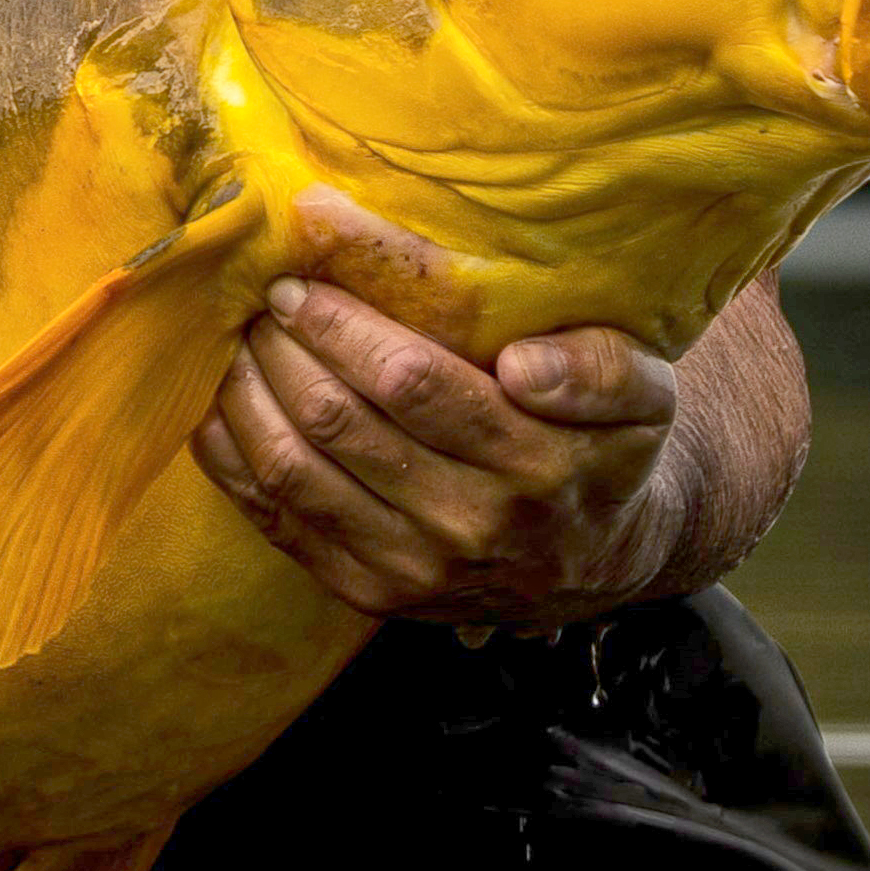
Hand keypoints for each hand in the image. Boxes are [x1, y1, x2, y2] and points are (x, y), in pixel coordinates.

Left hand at [188, 184, 700, 630]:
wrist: (593, 559)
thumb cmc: (605, 448)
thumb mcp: (645, 393)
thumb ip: (599, 367)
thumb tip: (522, 364)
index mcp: (535, 466)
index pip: (411, 383)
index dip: (343, 325)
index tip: (302, 277)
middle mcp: (468, 527)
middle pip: (341, 422)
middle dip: (286, 347)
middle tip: (264, 297)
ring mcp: (411, 570)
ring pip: (297, 472)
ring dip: (251, 395)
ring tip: (242, 339)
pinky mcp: (367, 593)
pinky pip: (277, 521)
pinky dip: (235, 459)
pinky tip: (224, 404)